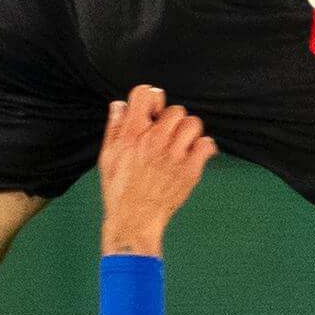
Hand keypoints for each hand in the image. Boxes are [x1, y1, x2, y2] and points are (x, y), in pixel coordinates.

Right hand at [96, 85, 214, 256]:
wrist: (134, 221)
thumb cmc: (119, 190)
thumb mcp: (107, 156)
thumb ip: (114, 127)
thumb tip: (120, 105)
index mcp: (132, 134)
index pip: (145, 93)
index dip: (152, 98)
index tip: (153, 112)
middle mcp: (154, 141)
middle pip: (175, 110)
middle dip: (172, 120)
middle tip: (167, 134)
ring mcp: (174, 156)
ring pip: (193, 124)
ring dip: (189, 132)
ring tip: (181, 144)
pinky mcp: (190, 171)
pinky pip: (207, 145)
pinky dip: (204, 148)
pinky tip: (195, 154)